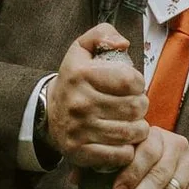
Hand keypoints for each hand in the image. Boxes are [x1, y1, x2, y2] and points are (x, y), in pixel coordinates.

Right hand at [48, 24, 146, 171]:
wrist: (48, 113)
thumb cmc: (75, 80)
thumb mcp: (82, 49)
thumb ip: (103, 34)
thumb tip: (123, 44)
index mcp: (81, 75)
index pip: (132, 80)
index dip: (139, 83)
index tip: (132, 87)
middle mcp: (79, 103)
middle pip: (136, 107)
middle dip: (140, 106)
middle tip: (133, 106)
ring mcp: (79, 130)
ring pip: (132, 132)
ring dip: (138, 128)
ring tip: (131, 123)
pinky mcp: (81, 152)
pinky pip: (121, 154)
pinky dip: (127, 149)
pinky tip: (122, 141)